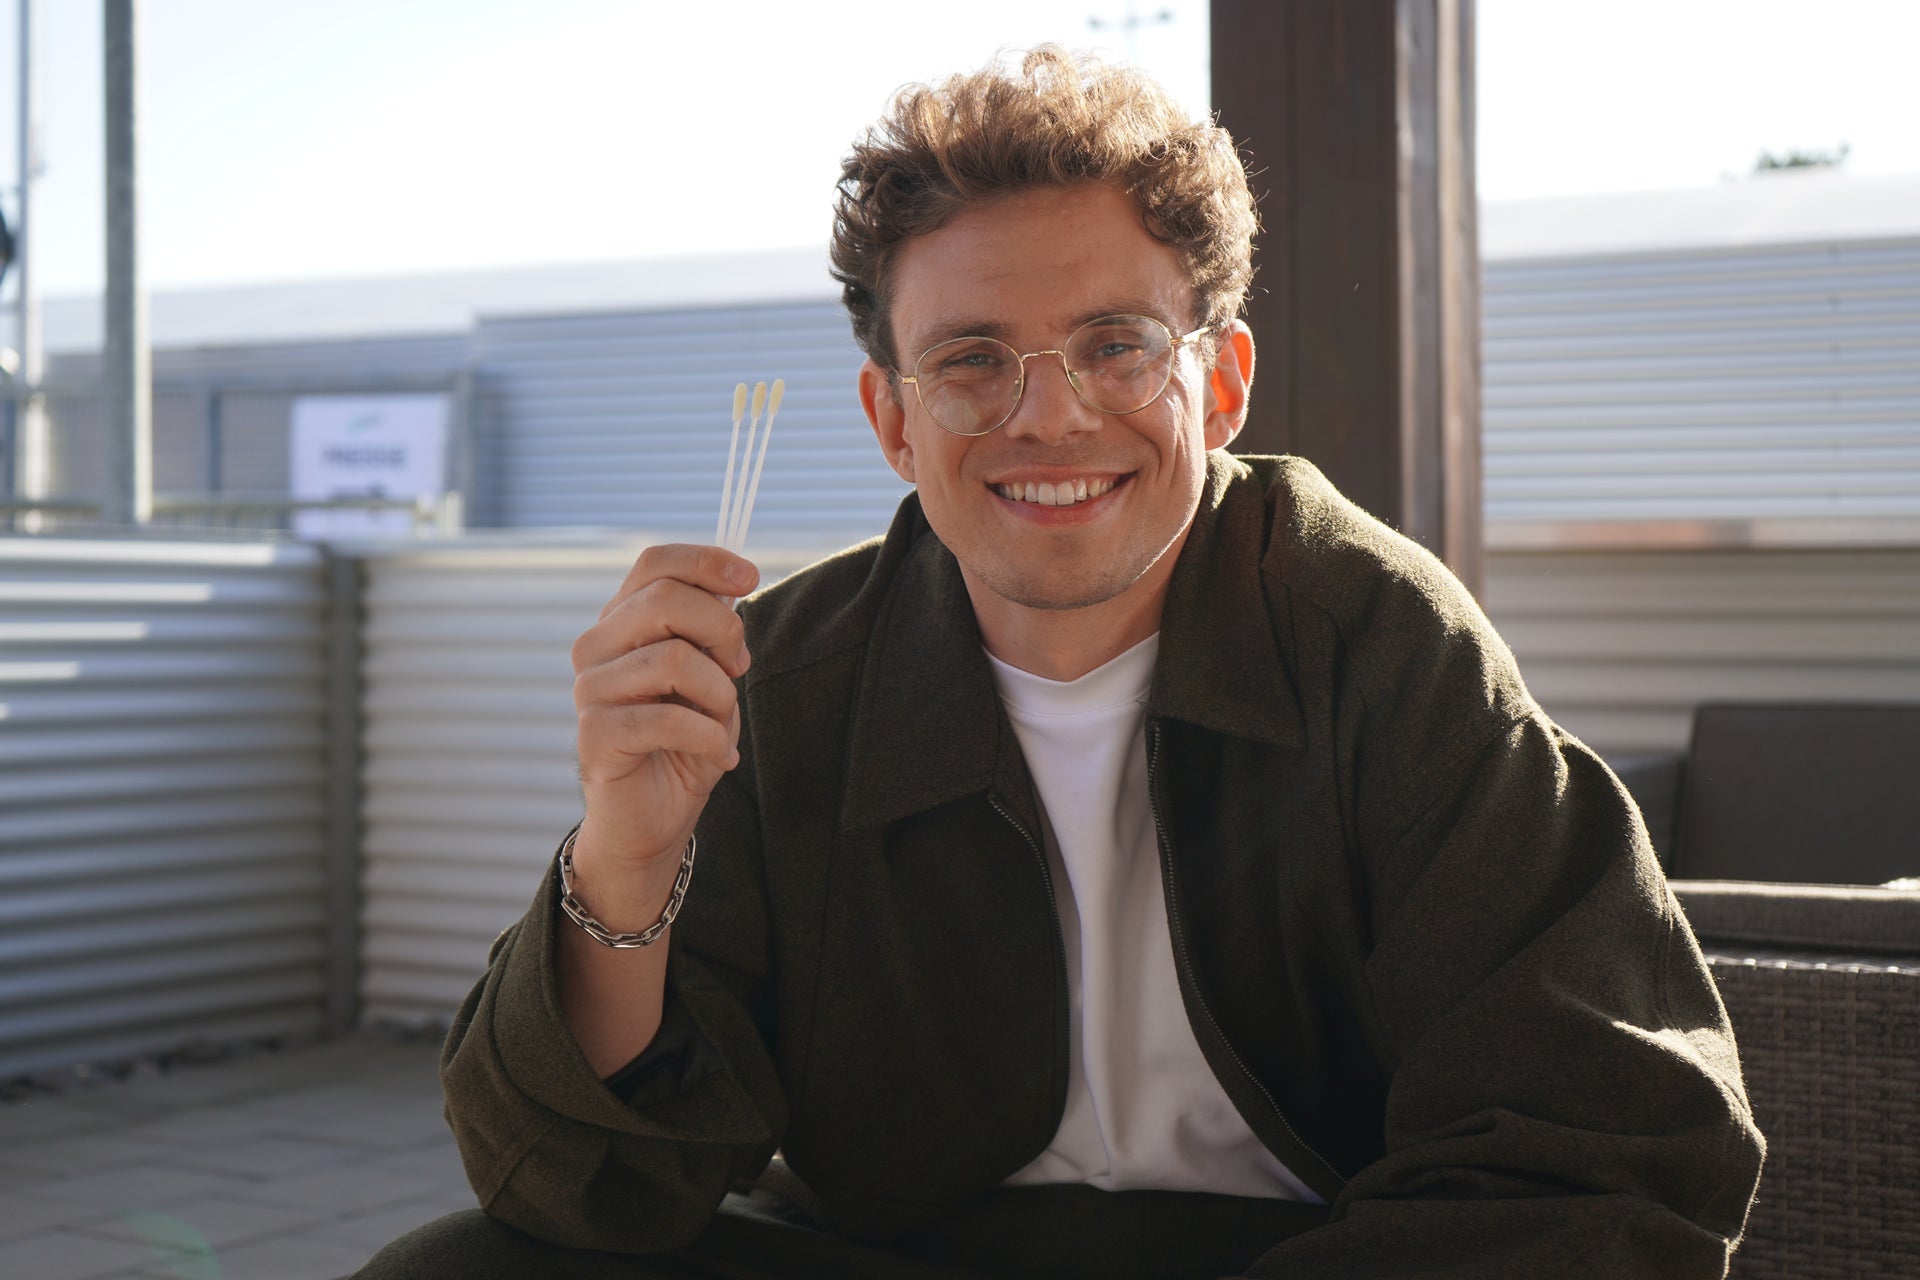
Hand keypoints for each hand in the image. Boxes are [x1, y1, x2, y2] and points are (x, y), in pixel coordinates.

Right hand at [570, 544, 757, 883]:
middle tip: (738, 668)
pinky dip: (709, 737)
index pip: (655, 563)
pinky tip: (719, 754)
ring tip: (721, 723)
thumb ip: (713, 632)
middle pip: (666, 600)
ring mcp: (590, 689)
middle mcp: (596, 646)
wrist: (654, 818)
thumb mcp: (711, 676)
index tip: (749, 578)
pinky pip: (668, 718)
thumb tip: (733, 586)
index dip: (706, 562)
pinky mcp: (594, 735)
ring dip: (719, 693)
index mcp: (623, 621)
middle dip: (723, 630)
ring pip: (674, 659)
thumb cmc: (685, 741)